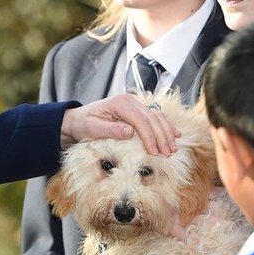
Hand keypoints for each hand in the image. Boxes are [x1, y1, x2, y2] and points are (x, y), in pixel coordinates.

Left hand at [60, 94, 177, 154]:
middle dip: (161, 137)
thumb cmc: (83, 124)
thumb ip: (110, 129)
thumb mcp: (92, 128)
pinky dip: (166, 126)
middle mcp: (130, 101)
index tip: (155, 152)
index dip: (150, 136)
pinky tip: (175, 135)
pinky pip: (155, 117)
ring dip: (167, 132)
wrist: (78, 119)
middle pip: (152, 118)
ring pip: (157, 116)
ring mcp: (135, 104)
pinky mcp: (137, 111)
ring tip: (172, 149)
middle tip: (167, 154)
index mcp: (120, 103)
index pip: (140, 120)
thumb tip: (130, 132)